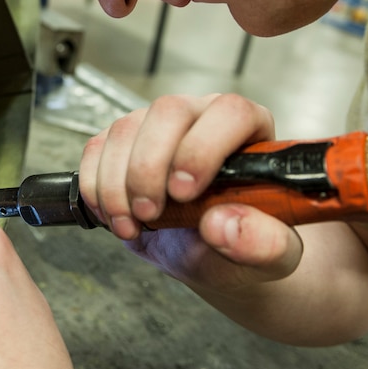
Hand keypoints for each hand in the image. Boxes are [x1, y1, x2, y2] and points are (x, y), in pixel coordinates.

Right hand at [78, 93, 301, 292]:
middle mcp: (202, 117)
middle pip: (168, 111)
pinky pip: (97, 148)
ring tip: (133, 224)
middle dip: (149, 167)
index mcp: (249, 132)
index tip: (185, 194)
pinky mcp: (124, 141)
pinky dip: (97, 187)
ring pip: (126, 129)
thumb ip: (264, 243)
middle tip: (151, 214)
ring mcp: (159, 125)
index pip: (230, 113)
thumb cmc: (242, 244)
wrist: (209, 253)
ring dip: (118, 185)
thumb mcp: (271, 257)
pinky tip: (115, 215)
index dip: (203, 148)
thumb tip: (225, 224)